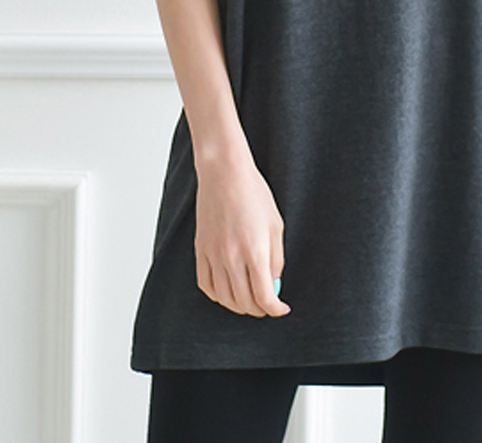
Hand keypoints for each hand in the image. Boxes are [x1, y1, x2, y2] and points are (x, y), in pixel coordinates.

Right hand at [193, 151, 290, 317]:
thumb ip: (276, 258)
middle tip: (267, 305)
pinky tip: (228, 292)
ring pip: (225, 298)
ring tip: (250, 300)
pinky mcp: (200, 251)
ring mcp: (213, 255)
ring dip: (239, 306)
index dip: (275, 309)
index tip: (281, 309)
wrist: (224, 173)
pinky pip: (206, 285)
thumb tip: (274, 284)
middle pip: (244, 302)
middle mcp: (232, 257)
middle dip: (259, 309)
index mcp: (255, 251)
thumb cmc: (254, 194)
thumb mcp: (276, 225)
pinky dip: (218, 296)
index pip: (264, 297)